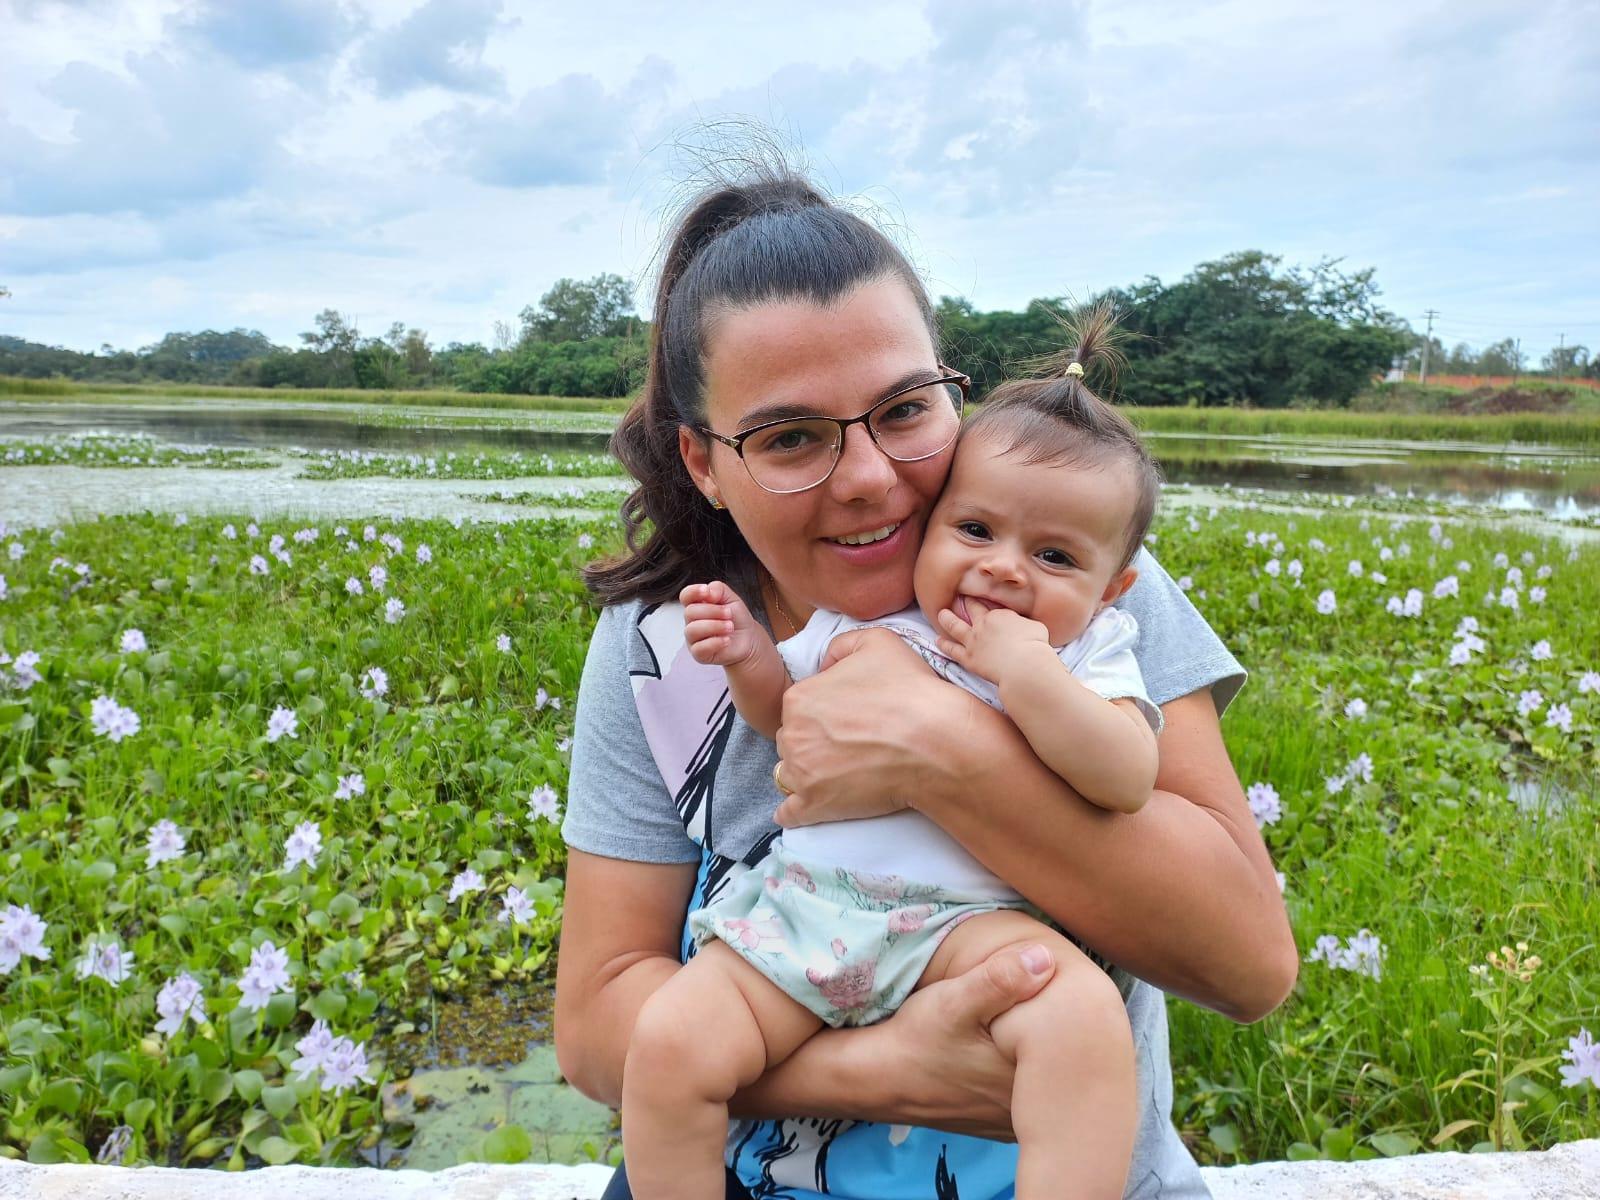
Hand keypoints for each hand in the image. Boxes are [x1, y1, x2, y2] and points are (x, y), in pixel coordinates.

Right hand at [681, 581, 763, 667]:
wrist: (748, 639)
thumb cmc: (736, 618)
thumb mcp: (732, 598)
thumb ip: (718, 589)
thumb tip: (708, 591)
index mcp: (697, 604)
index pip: (685, 596)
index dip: (693, 592)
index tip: (707, 591)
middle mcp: (692, 621)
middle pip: (690, 612)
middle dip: (713, 611)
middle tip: (729, 614)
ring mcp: (693, 638)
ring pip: (692, 630)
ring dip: (715, 626)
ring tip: (730, 627)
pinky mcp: (699, 654)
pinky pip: (699, 648)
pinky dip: (715, 642)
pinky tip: (727, 640)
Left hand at [774, 627, 977, 827]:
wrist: (937, 742)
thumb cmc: (909, 690)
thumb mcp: (877, 641)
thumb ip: (841, 646)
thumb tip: (824, 665)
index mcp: (799, 698)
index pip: (799, 706)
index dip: (822, 709)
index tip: (848, 716)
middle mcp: (792, 735)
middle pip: (793, 738)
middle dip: (813, 740)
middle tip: (850, 742)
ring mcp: (801, 774)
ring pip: (791, 772)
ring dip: (807, 771)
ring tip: (839, 772)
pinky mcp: (815, 806)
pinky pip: (790, 813)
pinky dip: (793, 811)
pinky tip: (800, 809)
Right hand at [854, 942, 1056, 1138]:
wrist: (880, 1080)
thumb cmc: (916, 1040)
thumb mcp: (952, 1002)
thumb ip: (998, 980)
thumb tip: (1046, 957)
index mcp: (1024, 1077)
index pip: (1075, 1045)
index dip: (1077, 1012)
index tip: (1070, 986)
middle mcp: (1026, 1105)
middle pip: (1066, 1064)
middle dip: (1066, 1032)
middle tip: (1060, 998)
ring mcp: (1015, 1119)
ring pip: (1050, 1082)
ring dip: (1050, 1055)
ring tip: (1045, 1020)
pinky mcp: (1001, 1121)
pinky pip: (1032, 1095)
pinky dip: (1032, 1074)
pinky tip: (1020, 1052)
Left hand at [935, 599, 1051, 684]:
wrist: (1024, 664)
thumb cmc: (1035, 645)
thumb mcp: (1035, 626)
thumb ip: (1024, 624)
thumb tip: (1024, 625)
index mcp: (1000, 615)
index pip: (991, 607)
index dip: (986, 603)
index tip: (981, 600)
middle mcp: (983, 624)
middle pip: (971, 610)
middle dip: (966, 602)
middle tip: (959, 598)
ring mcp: (973, 641)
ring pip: (955, 626)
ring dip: (947, 619)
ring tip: (941, 614)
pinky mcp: (969, 658)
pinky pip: (953, 650)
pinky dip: (944, 645)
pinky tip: (938, 641)